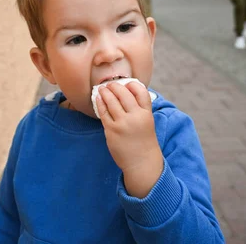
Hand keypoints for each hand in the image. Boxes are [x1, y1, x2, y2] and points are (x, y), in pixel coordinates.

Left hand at [96, 82, 163, 197]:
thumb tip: (125, 93)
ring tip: (102, 89)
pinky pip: (103, 112)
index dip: (132, 84)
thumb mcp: (147, 122)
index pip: (141, 92)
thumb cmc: (143, 141)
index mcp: (147, 114)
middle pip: (124, 93)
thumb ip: (139, 108)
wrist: (141, 162)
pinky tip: (98, 99)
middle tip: (110, 84)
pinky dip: (100, 103)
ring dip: (105, 92)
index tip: (126, 83)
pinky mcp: (112, 130)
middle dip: (115, 86)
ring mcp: (123, 123)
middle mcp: (135, 117)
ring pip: (111, 101)